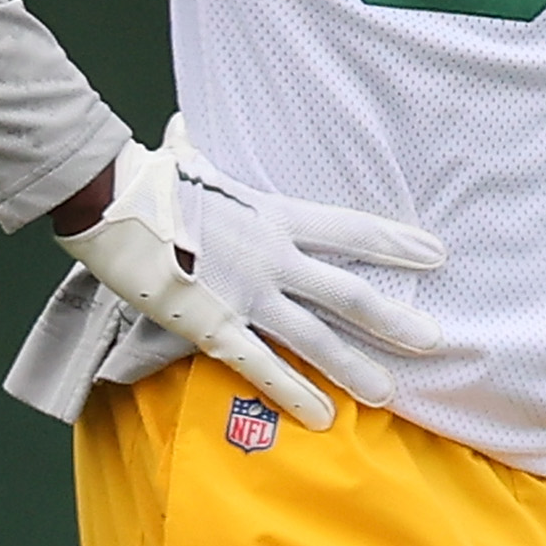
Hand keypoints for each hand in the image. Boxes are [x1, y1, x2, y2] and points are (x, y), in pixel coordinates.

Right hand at [54, 126, 446, 428]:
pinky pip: (262, 366)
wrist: (108, 200)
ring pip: (315, 338)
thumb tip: (182, 128)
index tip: (436, 254)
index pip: (351, 230)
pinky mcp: (214, 326)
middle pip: (348, 294)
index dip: (396, 243)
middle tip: (435, 341)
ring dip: (354, 368)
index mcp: (274, 214)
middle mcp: (272, 257)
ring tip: (388, 394)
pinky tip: (322, 417)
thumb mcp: (187, 161)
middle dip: (394, 319)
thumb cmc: (147, 179)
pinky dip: (293, 393)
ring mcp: (246, 295)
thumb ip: (197, 152)